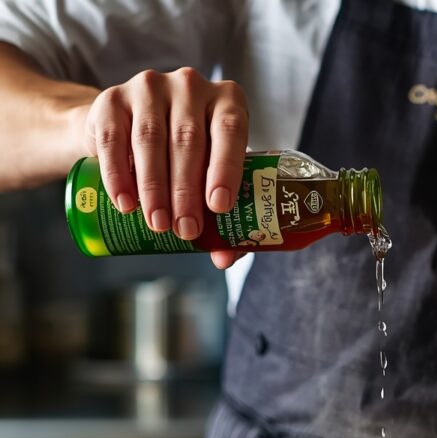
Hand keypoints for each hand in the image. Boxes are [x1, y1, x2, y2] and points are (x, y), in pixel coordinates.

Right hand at [83, 67, 248, 267]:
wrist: (132, 130)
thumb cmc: (190, 160)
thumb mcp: (211, 179)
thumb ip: (225, 218)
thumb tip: (224, 259)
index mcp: (227, 100)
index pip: (230, 130)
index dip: (226, 168)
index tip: (219, 206)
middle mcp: (191, 85)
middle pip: (189, 141)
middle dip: (186, 192)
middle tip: (186, 230)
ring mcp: (150, 87)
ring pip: (151, 140)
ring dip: (154, 188)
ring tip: (158, 223)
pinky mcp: (112, 98)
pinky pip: (113, 138)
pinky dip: (118, 174)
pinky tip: (125, 203)